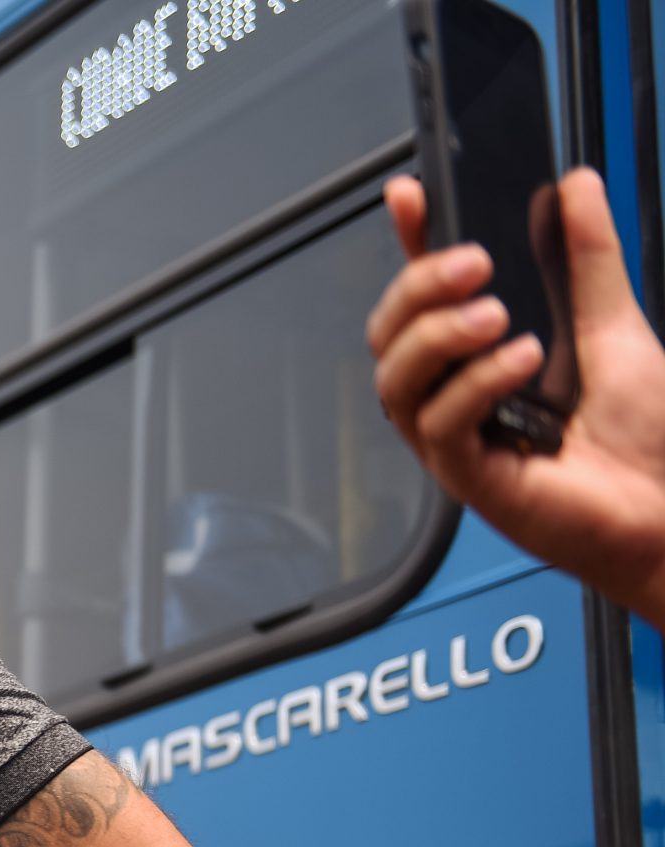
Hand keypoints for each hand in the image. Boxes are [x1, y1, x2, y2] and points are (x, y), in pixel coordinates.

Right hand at [368, 169, 664, 623]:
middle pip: (389, 334)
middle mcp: (455, 396)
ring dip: (438, 335)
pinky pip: (438, 424)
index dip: (411, 243)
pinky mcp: (468, 478)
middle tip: (477, 263)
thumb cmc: (643, 440)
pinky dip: (475, 383)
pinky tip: (522, 362)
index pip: (428, 295)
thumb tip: (576, 188)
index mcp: (482, 357)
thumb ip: (589, 261)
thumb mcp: (618, 327)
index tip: (411, 195)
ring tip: (499, 316)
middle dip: (419, 287)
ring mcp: (455, 439)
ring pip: (396, 379)